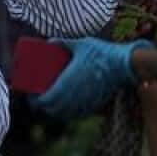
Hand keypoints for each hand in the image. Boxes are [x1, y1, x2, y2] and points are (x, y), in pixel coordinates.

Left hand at [32, 37, 151, 119]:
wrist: (126, 64)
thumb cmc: (102, 53)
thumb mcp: (80, 45)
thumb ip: (64, 43)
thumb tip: (49, 41)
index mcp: (67, 83)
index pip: (46, 99)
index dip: (35, 101)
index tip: (31, 95)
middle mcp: (75, 96)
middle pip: (52, 109)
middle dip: (42, 106)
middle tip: (38, 99)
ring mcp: (86, 101)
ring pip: (65, 114)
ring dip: (55, 111)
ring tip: (50, 103)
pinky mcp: (96, 104)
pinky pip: (79, 114)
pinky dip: (70, 113)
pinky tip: (67, 108)